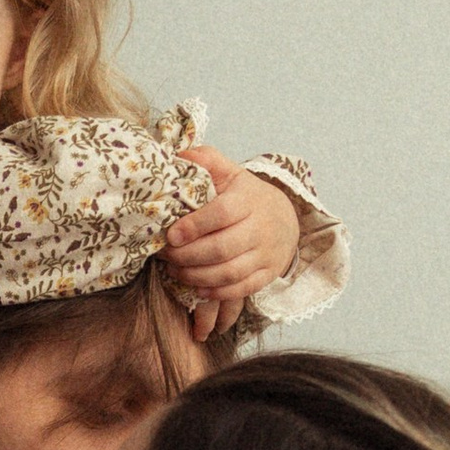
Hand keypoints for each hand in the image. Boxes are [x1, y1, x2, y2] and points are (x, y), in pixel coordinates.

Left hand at [161, 152, 299, 338]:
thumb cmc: (246, 196)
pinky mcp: (267, 274)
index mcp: (248, 200)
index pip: (222, 214)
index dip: (194, 226)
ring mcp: (265, 254)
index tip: (170, 235)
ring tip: (175, 270)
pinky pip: (241, 289)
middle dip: (188, 256)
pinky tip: (197, 287)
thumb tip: (179, 156)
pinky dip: (216, 293)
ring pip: (229, 273)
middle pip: (222, 249)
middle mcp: (260, 228)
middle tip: (165, 254)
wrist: (284, 219)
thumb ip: (206, 160)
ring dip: (196, 276)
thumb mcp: (230, 173)